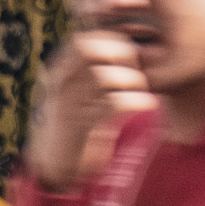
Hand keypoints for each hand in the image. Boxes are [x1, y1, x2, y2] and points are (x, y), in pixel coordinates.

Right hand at [25, 31, 156, 190]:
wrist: (57, 165)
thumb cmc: (76, 124)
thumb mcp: (79, 92)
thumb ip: (94, 70)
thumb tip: (127, 47)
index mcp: (59, 73)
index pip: (84, 40)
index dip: (112, 41)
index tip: (130, 56)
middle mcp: (59, 85)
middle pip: (91, 50)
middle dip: (122, 55)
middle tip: (136, 71)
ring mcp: (67, 106)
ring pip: (103, 77)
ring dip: (131, 79)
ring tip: (142, 89)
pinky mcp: (80, 128)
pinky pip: (113, 104)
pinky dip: (136, 101)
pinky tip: (147, 104)